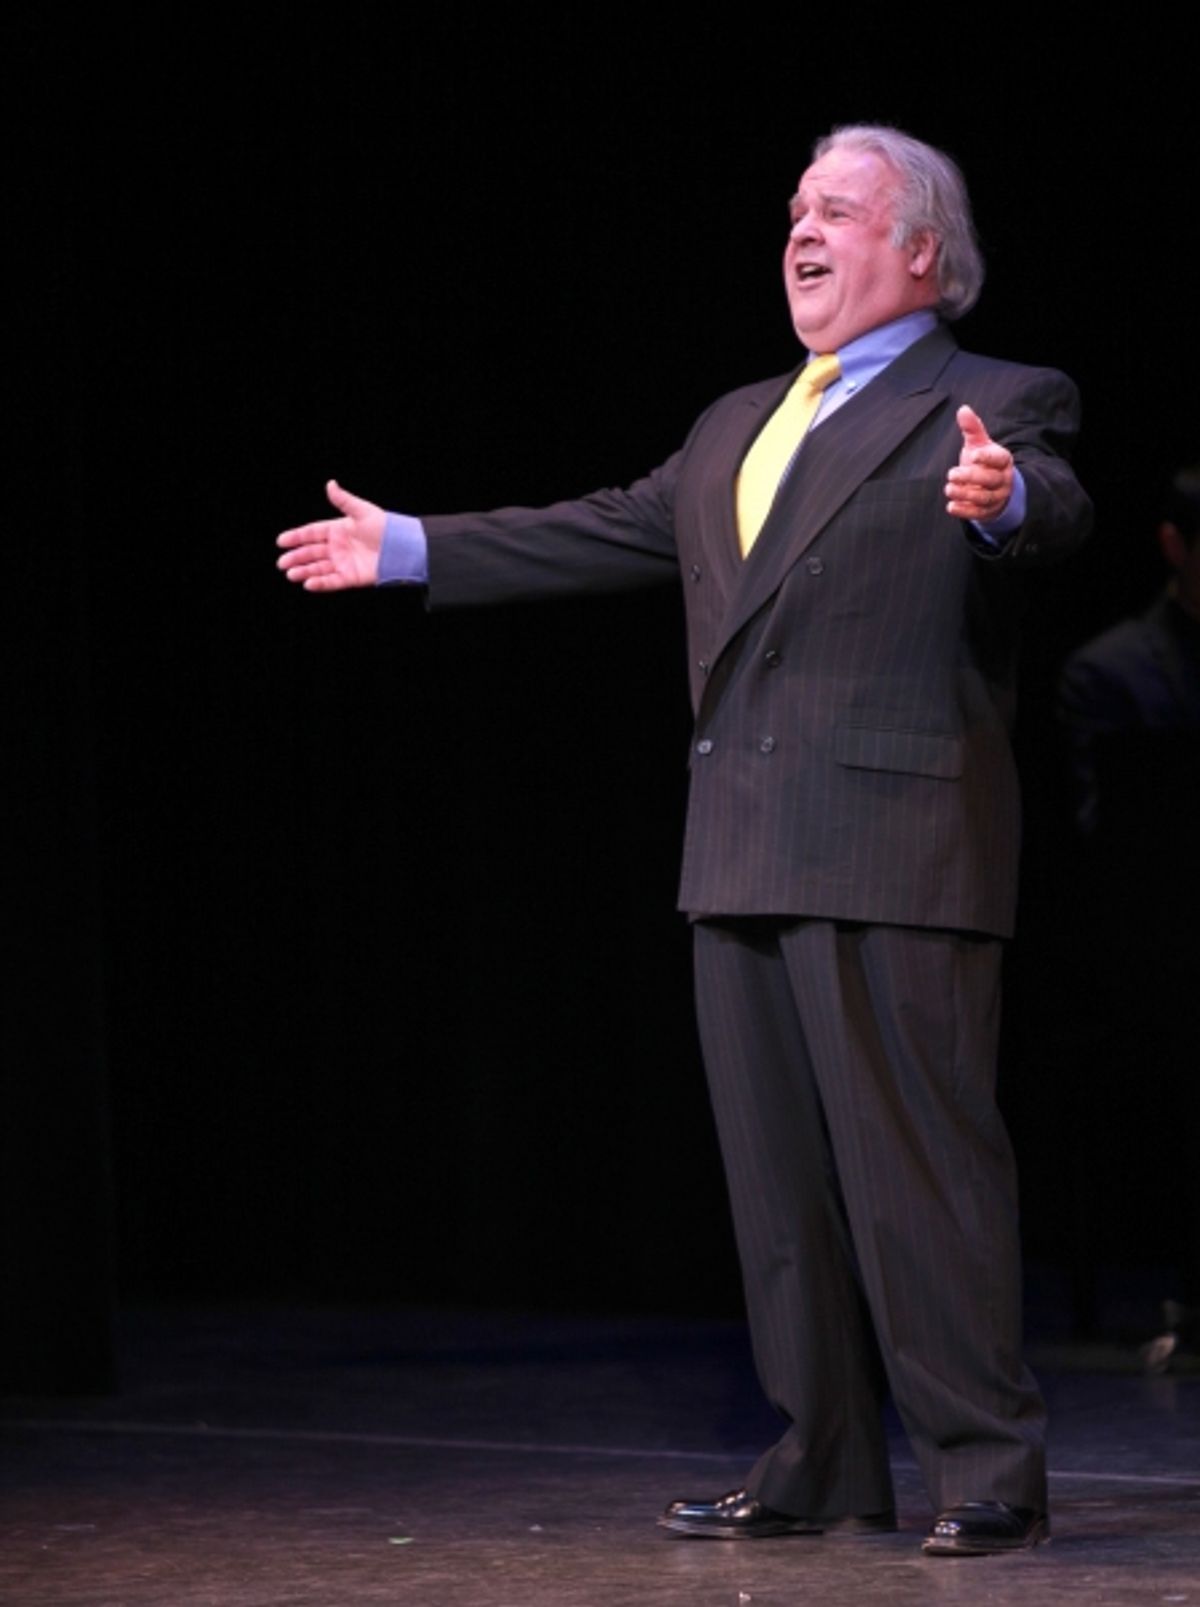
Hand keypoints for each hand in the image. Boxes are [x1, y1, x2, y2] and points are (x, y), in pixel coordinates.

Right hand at [276, 480, 385, 590]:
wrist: (403, 549)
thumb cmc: (385, 528)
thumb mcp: (362, 511)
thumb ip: (344, 501)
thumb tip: (330, 483)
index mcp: (338, 530)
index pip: (311, 533)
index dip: (296, 537)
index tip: (281, 541)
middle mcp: (338, 547)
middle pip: (311, 553)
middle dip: (296, 557)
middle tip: (282, 563)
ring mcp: (343, 563)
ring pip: (318, 568)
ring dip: (304, 571)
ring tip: (291, 574)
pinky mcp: (351, 577)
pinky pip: (332, 581)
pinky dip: (320, 583)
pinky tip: (308, 584)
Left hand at [944, 405, 1013, 522]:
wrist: (993, 488)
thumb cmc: (984, 462)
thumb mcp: (980, 444)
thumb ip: (972, 429)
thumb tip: (963, 409)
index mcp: (1002, 460)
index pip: (999, 459)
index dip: (987, 457)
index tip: (973, 455)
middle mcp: (1002, 479)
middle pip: (991, 479)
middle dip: (971, 477)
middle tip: (951, 473)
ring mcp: (996, 497)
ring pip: (984, 497)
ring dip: (965, 494)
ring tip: (949, 488)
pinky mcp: (987, 511)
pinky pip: (978, 513)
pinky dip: (964, 511)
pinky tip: (951, 506)